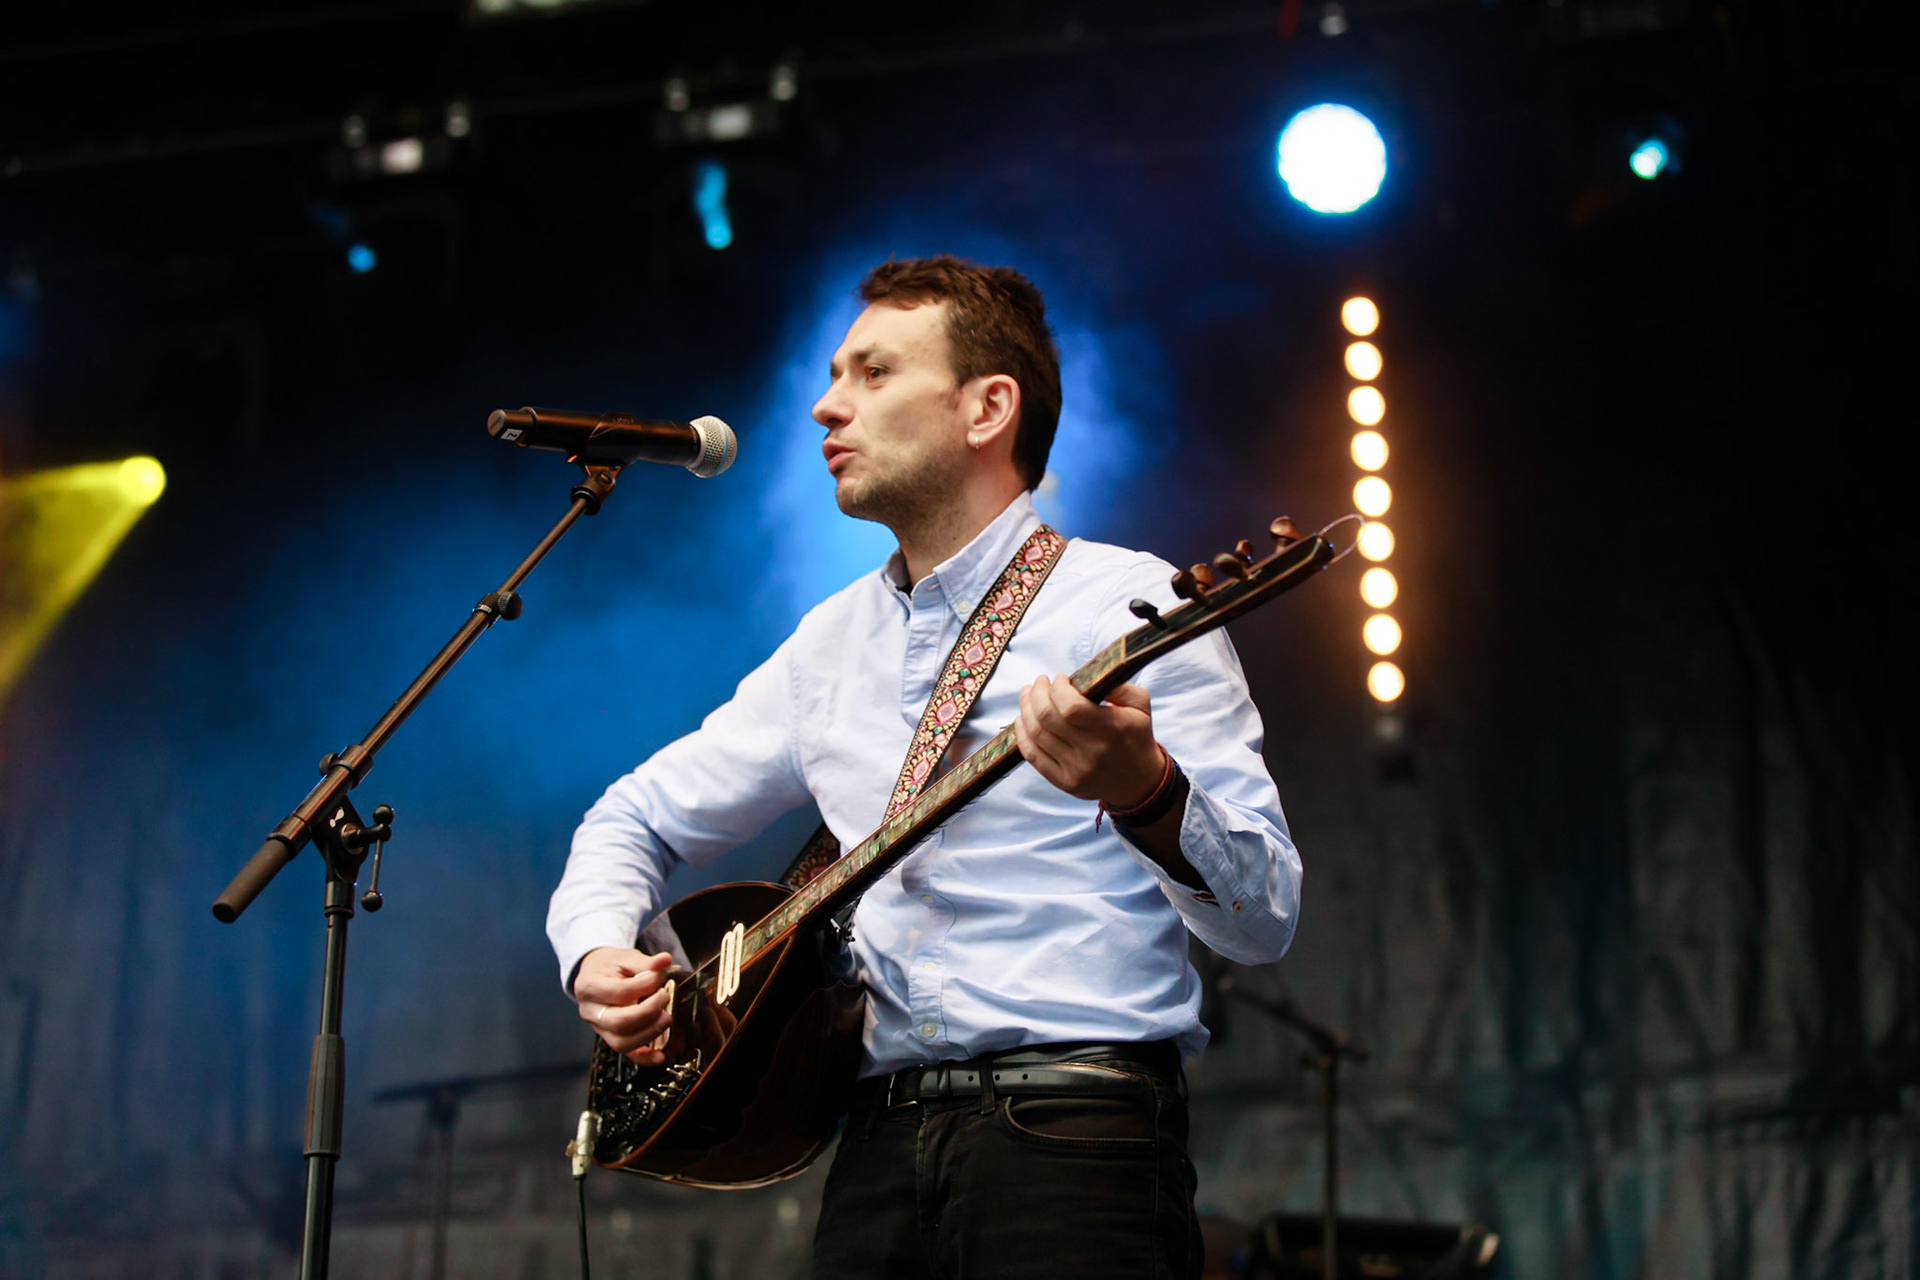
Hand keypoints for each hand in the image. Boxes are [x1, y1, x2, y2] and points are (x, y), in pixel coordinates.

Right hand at [575, 947, 673, 1064]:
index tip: (660, 976)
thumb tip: (665, 961)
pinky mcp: (610, 1038)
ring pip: (621, 1043)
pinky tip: (660, 1055)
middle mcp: (589, 1012)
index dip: (644, 986)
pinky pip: (626, 1053)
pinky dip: (644, 1057)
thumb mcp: (624, 957)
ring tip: (666, 1017)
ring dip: (649, 1033)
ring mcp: (599, 1029)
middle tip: (665, 998)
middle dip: (648, 1013)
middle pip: (618, 1022)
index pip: (619, 992)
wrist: (595, 975)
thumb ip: (644, 962)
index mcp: (589, 987)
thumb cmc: (609, 966)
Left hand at [1014, 675, 1163, 807]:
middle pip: (1047, 717)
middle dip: (1037, 693)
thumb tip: (1089, 677)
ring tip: (1028, 695)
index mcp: (1112, 728)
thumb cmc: (1136, 737)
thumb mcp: (1141, 706)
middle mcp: (1092, 751)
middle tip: (1039, 683)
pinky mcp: (1065, 782)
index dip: (1058, 688)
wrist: (1139, 782)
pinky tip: (1022, 720)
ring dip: (1026, 709)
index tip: (1060, 678)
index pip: (1071, 706)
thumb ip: (1120, 686)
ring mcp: (1076, 769)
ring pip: (1036, 734)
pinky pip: (1034, 756)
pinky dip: (1022, 735)